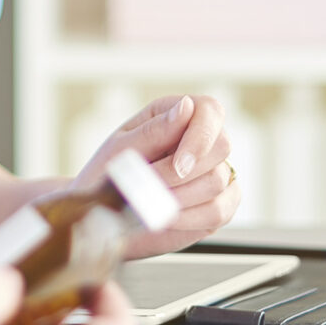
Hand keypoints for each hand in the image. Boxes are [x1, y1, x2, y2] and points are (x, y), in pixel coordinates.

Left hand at [73, 94, 239, 258]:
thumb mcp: (122, 149)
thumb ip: (155, 130)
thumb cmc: (107, 175)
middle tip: (153, 187)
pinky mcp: (219, 205)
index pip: (209, 111)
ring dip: (181, 197)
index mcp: (176, 115)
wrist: (103, 217)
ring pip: (218, 181)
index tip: (179, 166)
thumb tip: (187, 106)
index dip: (200, 137)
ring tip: (150, 203)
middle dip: (185, 173)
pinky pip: (220, 211)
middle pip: (221, 146)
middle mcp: (200, 140)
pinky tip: (167, 218)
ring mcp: (215, 172)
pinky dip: (191, 218)